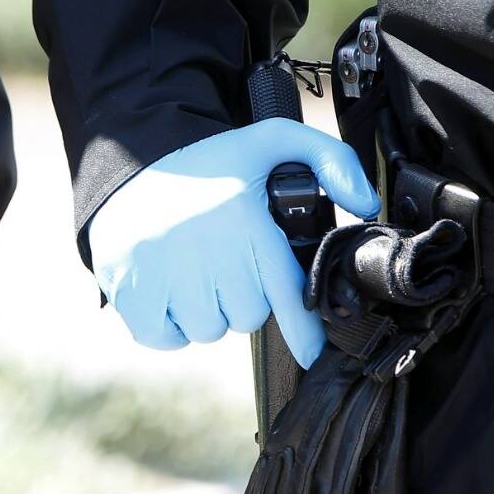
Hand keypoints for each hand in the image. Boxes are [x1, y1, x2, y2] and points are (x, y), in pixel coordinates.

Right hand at [88, 119, 380, 366]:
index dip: (302, 332)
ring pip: (208, 329)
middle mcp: (206, 251)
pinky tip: (171, 292)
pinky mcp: (130, 291)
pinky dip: (171, 326)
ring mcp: (164, 274)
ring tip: (198, 271)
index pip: (285, 292)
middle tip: (229, 262)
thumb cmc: (211, 162)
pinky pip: (166, 337)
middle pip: (247, 315)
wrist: (130, 163)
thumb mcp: (274, 139)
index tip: (311, 354)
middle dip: (244, 296)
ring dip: (208, 311)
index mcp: (245, 221)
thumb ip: (331, 160)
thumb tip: (363, 205)